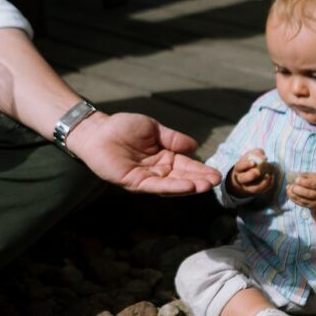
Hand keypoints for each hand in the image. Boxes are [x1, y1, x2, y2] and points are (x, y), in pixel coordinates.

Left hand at [65, 112, 221, 195]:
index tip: (217, 173)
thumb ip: (173, 138)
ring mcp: (146, 178)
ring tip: (206, 186)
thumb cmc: (122, 127)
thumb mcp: (153, 129)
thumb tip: (195, 146)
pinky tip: (187, 186)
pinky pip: (156, 186)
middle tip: (217, 182)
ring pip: (172, 185)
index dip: (201, 169)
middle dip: (200, 180)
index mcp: (163, 157)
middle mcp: (157, 171)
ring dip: (190, 186)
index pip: (186, 166)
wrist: (97, 130)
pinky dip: (172, 188)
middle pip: (182, 178)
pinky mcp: (135, 182)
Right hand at [230, 148, 275, 197]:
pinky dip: (267, 185)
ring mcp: (247, 186)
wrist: (246, 175)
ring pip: (253, 188)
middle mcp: (241, 179)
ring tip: (268, 176)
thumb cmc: (250, 162)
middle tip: (258, 171)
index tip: (253, 162)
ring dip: (262, 183)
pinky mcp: (255, 191)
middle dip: (251, 175)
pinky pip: (261, 190)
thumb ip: (257, 153)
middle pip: (243, 179)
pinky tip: (272, 178)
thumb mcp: (252, 155)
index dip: (246, 165)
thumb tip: (264, 157)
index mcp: (238, 168)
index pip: (240, 167)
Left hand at [288, 171, 315, 212]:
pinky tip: (290, 193)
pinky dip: (294, 199)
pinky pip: (302, 204)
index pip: (314, 185)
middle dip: (297, 190)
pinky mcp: (313, 208)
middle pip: (308, 194)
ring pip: (304, 200)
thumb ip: (309, 176)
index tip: (296, 179)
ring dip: (294, 195)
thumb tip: (294, 175)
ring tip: (288, 188)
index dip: (304, 182)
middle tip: (291, 185)